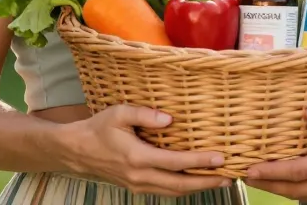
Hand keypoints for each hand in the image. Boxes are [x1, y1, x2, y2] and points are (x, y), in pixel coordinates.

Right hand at [58, 104, 233, 196]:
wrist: (76, 151)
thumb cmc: (98, 128)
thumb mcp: (119, 113)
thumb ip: (144, 114)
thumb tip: (170, 119)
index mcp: (137, 157)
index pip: (176, 163)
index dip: (200, 162)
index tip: (221, 158)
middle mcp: (139, 176)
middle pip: (180, 185)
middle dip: (207, 182)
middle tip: (230, 177)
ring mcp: (138, 185)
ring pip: (174, 192)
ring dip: (198, 188)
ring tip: (220, 180)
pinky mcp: (136, 187)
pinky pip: (165, 191)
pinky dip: (183, 188)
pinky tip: (196, 180)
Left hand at [247, 101, 306, 203]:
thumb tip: (306, 113)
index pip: (298, 172)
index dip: (271, 172)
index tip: (249, 169)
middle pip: (297, 190)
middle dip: (270, 185)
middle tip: (246, 177)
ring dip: (284, 190)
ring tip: (265, 180)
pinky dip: (303, 192)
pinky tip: (295, 183)